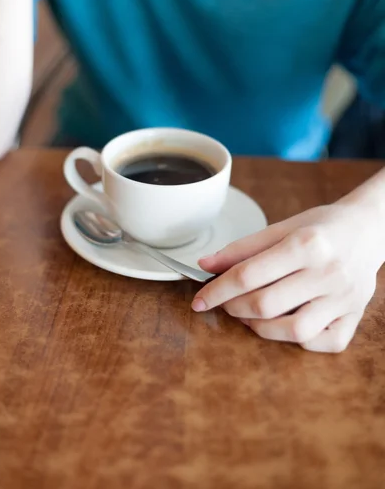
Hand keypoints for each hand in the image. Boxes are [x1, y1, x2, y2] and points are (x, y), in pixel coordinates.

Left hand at [192, 201, 383, 352]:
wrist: (369, 228)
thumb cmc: (322, 227)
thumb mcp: (282, 227)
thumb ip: (242, 248)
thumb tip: (204, 265)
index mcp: (306, 244)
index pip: (248, 274)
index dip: (217, 290)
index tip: (200, 299)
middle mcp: (328, 272)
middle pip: (266, 304)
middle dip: (234, 307)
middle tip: (226, 303)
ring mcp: (344, 298)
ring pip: (294, 330)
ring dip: (261, 328)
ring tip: (250, 315)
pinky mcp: (355, 316)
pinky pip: (323, 342)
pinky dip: (297, 340)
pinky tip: (284, 324)